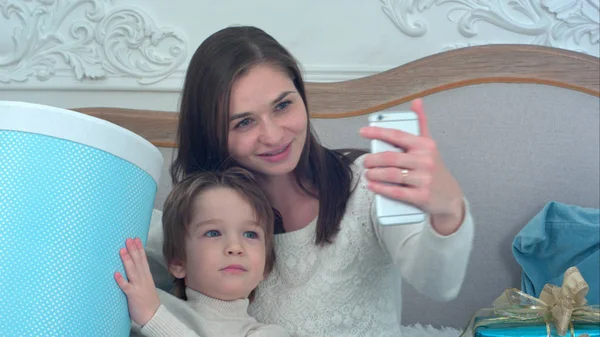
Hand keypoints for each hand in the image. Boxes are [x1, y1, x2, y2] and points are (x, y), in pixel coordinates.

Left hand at [114, 237, 160, 325]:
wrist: (153, 315)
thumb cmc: (148, 300)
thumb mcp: (147, 285)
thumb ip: (141, 276)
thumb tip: (134, 267)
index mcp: (147, 276)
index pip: (143, 260)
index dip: (139, 249)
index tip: (136, 239)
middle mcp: (143, 279)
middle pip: (138, 262)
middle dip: (133, 250)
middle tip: (128, 239)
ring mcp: (138, 286)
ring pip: (132, 271)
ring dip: (127, 260)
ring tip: (122, 250)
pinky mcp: (133, 294)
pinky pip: (126, 286)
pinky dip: (121, 280)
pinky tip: (116, 274)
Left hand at [359, 99, 464, 233]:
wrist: (450, 197)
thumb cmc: (434, 168)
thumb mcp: (429, 145)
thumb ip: (421, 124)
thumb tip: (417, 101)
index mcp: (425, 146)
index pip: (397, 135)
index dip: (378, 132)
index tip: (363, 131)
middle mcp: (425, 161)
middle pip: (390, 158)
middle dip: (373, 159)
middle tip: (365, 161)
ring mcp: (423, 179)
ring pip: (391, 174)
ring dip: (374, 174)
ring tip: (367, 173)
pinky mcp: (421, 196)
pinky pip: (396, 191)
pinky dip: (381, 188)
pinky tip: (372, 185)